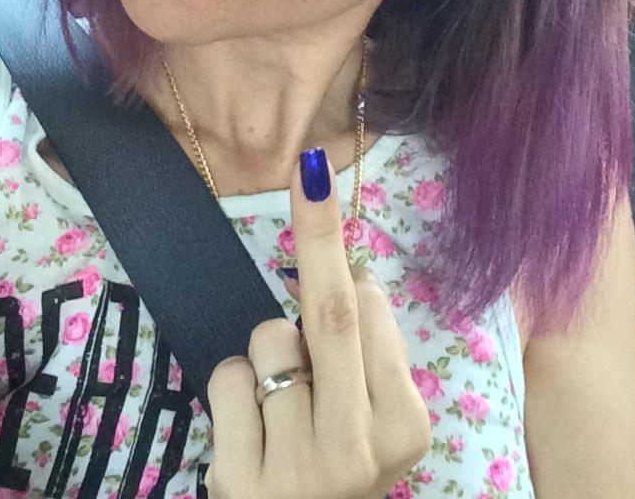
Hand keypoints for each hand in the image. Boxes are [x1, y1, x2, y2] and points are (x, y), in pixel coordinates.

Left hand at [203, 148, 432, 498]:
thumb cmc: (343, 465)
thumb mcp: (379, 422)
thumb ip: (374, 353)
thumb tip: (354, 272)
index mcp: (405, 429)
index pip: (372, 318)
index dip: (347, 268)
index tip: (324, 188)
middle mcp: (357, 450)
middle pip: (331, 315)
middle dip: (319, 233)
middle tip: (311, 167)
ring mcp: (297, 470)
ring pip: (270, 340)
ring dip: (270, 347)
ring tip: (284, 404)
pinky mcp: (238, 482)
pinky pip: (229, 377)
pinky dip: (235, 387)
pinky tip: (252, 429)